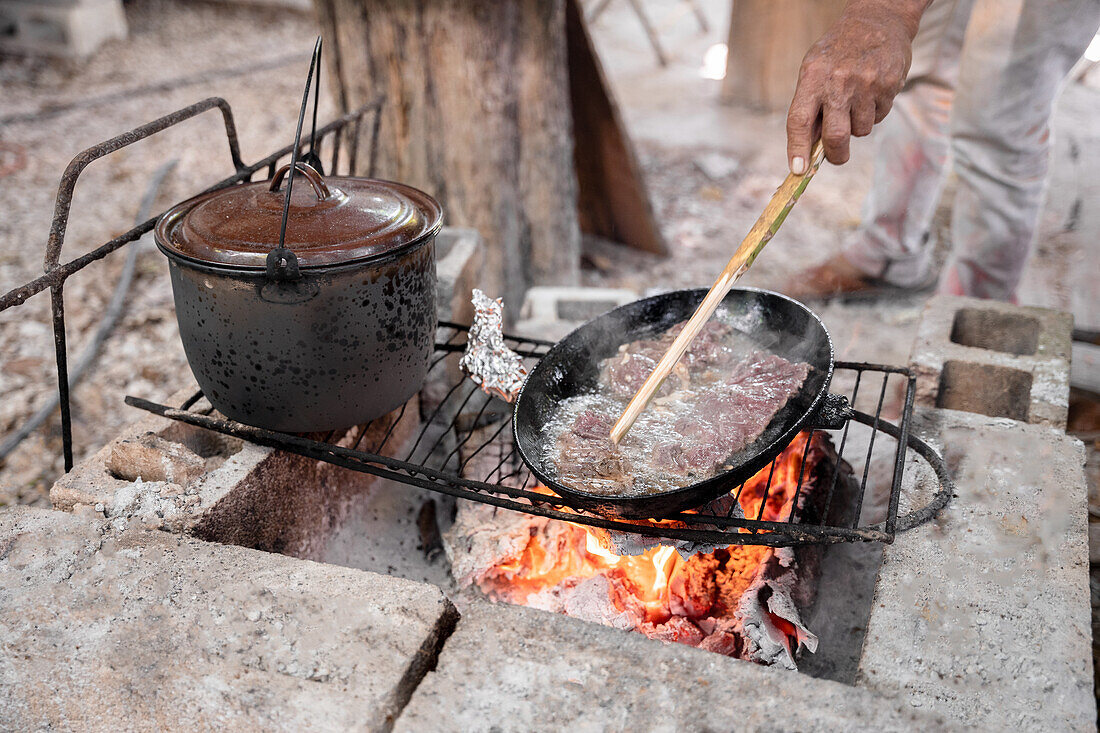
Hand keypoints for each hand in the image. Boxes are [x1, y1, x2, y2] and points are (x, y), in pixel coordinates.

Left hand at [786, 0, 926, 171]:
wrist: (878, 20)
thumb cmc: (838, 53)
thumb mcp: (815, 69)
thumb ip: (810, 106)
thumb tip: (808, 150)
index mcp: (813, 77)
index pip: (799, 120)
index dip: (797, 148)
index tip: (797, 170)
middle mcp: (838, 82)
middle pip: (835, 136)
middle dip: (836, 154)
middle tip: (836, 156)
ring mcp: (866, 84)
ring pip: (860, 131)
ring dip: (857, 126)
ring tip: (856, 101)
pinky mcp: (889, 86)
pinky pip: (879, 117)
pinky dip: (874, 113)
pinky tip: (872, 91)